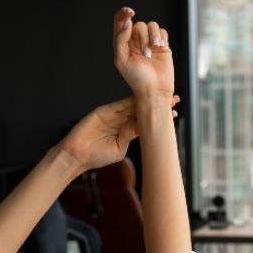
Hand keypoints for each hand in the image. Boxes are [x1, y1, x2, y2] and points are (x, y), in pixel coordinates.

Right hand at [58, 95, 178, 173]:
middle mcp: (122, 122)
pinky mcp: (104, 111)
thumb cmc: (97, 157)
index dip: (159, 118)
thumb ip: (129, 137)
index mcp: (127, 133)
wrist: (77, 155)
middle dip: (158, 105)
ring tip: (163, 96)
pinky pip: (119, 104)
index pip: (146, 123)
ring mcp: (113, 115)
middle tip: (175, 99)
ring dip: (147, 100)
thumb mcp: (119, 150)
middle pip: (142, 111)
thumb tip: (138, 126)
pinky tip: (143, 95)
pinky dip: (131, 100)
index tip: (174, 114)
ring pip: (133, 105)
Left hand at [113, 7, 173, 100]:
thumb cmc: (137, 79)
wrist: (154, 91)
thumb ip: (120, 39)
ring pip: (152, 26)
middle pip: (139, 25)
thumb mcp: (121, 59)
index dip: (124, 14)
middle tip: (145, 53)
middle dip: (143, 37)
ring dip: (153, 37)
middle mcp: (136, 41)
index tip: (130, 13)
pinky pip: (162, 31)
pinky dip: (161, 38)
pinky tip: (160, 48)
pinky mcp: (162, 46)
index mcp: (123, 43)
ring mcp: (150, 43)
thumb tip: (127, 21)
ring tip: (153, 51)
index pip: (121, 21)